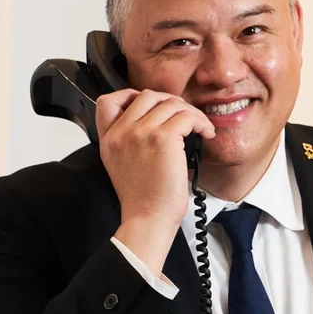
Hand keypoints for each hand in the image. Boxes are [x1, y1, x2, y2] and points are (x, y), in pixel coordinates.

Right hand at [97, 88, 214, 273]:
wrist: (148, 218)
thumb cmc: (143, 199)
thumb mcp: (122, 165)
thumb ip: (129, 141)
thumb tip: (155, 121)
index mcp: (109, 139)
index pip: (108, 101)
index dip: (130, 95)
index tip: (150, 105)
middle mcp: (122, 132)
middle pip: (145, 95)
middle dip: (168, 101)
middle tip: (182, 116)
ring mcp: (141, 132)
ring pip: (170, 103)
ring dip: (190, 112)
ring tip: (199, 127)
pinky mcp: (163, 137)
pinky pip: (187, 116)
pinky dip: (200, 122)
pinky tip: (205, 133)